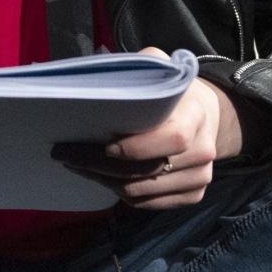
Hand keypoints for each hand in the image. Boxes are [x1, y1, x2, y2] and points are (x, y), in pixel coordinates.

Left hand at [52, 46, 243, 208]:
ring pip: (141, 192)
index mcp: (195, 116)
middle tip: (66, 154)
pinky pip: (147, 204)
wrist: (206, 115)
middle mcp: (203, 151)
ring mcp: (199, 177)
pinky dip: (120, 193)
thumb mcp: (161, 67)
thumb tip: (97, 75)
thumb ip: (139, 67)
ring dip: (104, 180)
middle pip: (146, 172)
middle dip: (99, 165)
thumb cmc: (173, 91)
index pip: (172, 139)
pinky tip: (100, 176)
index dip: (136, 147)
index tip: (104, 144)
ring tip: (77, 164)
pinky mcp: (192, 195)